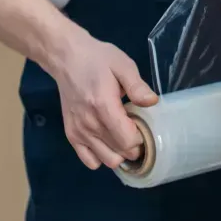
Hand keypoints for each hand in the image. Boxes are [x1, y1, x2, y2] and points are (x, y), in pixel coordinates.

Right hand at [45, 27, 158, 170]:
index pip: (127, 141)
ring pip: (106, 160)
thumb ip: (137, 86)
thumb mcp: (123, 66)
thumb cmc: (98, 60)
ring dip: (119, 153)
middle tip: (136, 130)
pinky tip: (108, 142)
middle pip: (119, 154)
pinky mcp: (71, 135)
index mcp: (103, 107)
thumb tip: (152, 102)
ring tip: (123, 136)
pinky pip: (89, 161)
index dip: (141, 138)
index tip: (143, 126)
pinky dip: (101, 156)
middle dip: (134, 147)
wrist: (67, 59)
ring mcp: (78, 132)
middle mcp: (89, 124)